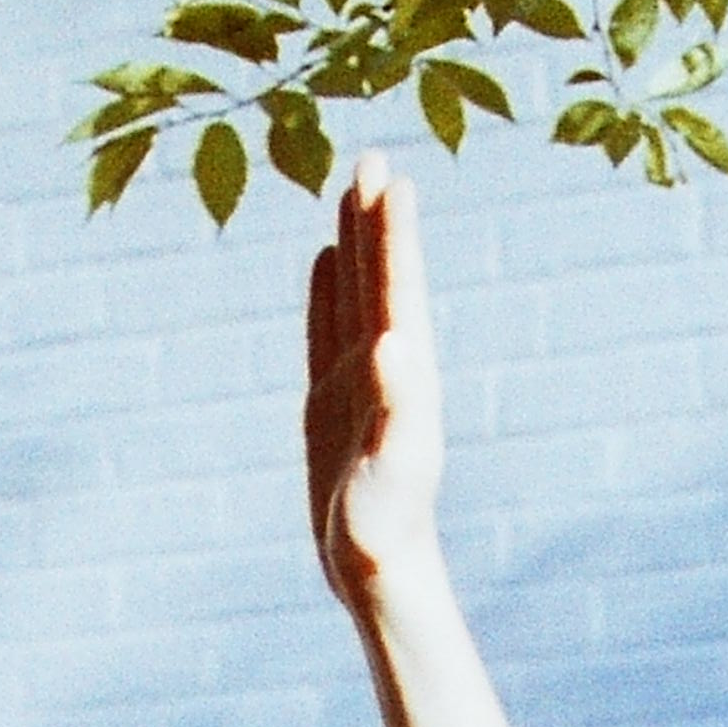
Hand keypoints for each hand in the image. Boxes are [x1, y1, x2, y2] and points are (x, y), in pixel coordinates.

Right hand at [307, 158, 446, 611]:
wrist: (377, 570)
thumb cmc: (387, 525)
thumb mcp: (393, 464)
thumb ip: (397, 403)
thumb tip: (391, 341)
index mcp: (404, 372)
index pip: (398, 287)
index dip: (394, 233)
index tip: (392, 177)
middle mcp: (385, 367)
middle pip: (378, 276)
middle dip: (375, 219)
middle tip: (371, 156)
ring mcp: (358, 381)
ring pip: (353, 294)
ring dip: (353, 244)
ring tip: (351, 189)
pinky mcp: (332, 403)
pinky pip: (326, 331)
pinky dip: (326, 293)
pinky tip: (324, 262)